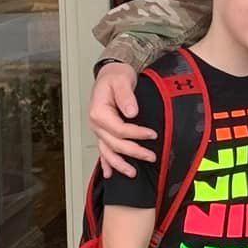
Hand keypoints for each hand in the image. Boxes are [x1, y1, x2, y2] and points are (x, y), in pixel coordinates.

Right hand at [89, 62, 155, 176]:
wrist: (110, 74)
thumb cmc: (115, 76)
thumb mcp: (121, 80)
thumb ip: (126, 96)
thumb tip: (132, 112)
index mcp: (99, 112)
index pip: (119, 129)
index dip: (137, 134)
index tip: (152, 134)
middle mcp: (96, 123)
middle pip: (115, 144)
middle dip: (133, 152)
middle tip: (151, 156)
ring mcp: (98, 129)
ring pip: (107, 151)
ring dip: (119, 164)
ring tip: (132, 173)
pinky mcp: (103, 132)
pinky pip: (103, 150)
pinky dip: (106, 163)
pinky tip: (109, 173)